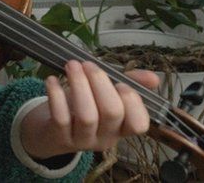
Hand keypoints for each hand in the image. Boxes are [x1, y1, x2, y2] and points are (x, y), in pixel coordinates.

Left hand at [19, 60, 159, 158]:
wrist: (49, 132)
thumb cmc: (83, 108)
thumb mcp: (105, 96)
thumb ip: (129, 84)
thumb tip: (154, 78)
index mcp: (121, 128)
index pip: (139, 124)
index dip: (133, 102)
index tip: (121, 82)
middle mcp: (105, 138)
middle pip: (112, 113)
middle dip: (100, 83)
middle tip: (87, 64)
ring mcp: (82, 140)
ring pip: (87, 116)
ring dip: (79, 85)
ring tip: (72, 65)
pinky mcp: (59, 137)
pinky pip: (61, 117)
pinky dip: (56, 95)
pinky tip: (52, 80)